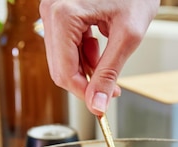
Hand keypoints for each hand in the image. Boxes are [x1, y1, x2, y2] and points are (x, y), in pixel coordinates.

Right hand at [40, 0, 159, 114]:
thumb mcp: (127, 36)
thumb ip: (110, 72)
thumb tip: (97, 104)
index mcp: (63, 14)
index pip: (63, 72)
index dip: (83, 93)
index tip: (101, 105)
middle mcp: (51, 11)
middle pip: (60, 66)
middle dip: (86, 81)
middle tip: (111, 88)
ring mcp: (53, 10)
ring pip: (62, 58)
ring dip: (87, 67)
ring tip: (111, 62)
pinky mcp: (59, 11)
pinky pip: (65, 44)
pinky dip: (85, 53)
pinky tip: (102, 47)